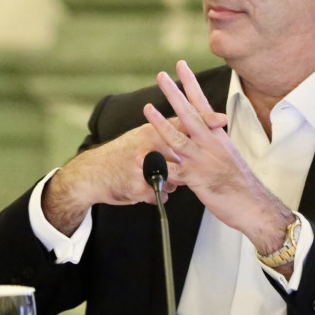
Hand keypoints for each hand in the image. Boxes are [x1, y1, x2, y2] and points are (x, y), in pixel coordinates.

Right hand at [42, 111, 226, 234]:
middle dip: (195, 160)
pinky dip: (156, 196)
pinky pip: (158, 195)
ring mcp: (143, 166)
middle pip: (179, 152)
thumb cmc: (122, 154)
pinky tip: (149, 193)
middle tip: (215, 162)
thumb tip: (190, 130)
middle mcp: (148, 145)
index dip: (202, 119)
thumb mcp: (143, 137)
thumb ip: (166, 133)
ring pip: (171, 180)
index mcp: (151, 131)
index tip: (222, 118)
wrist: (92, 174)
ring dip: (170, 184)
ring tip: (161, 183)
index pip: (181, 123)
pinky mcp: (137, 185)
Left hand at [143, 61, 291, 253]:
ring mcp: (203, 161)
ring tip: (147, 109)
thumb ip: (211, 142)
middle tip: (162, 76)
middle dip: (174, 93)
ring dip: (161, 123)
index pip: (202, 104)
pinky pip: (174, 172)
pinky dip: (159, 166)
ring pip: (179, 138)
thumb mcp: (228, 155)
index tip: (181, 66)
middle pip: (190, 114)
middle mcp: (211, 144)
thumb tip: (201, 132)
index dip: (191, 84)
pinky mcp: (198, 180)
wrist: (254, 205)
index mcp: (217, 136)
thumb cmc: (241, 183)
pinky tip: (145, 161)